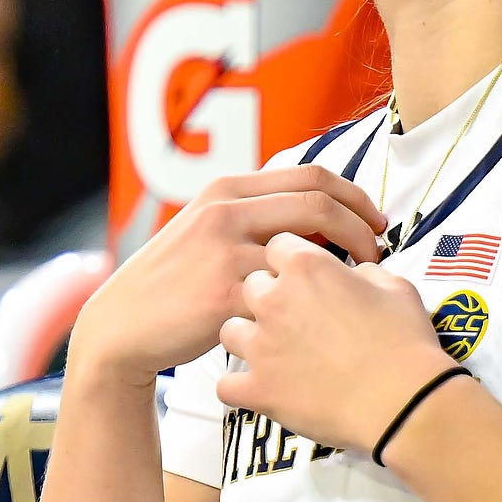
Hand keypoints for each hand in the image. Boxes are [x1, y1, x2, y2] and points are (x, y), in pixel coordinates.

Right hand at [66, 169, 385, 382]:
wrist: (123, 326)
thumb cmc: (171, 283)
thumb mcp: (202, 230)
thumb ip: (250, 214)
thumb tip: (317, 216)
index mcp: (224, 190)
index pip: (311, 176)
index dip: (355, 197)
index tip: (375, 221)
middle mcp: (224, 213)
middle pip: (320, 204)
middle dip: (363, 227)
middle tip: (379, 252)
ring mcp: (223, 254)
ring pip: (309, 253)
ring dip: (345, 270)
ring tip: (355, 289)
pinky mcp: (224, 297)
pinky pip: (286, 297)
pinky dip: (313, 307)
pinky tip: (322, 321)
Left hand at [216, 234, 455, 454]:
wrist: (404, 402)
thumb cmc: (405, 342)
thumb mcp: (395, 287)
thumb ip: (364, 272)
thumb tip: (353, 274)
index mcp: (305, 267)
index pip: (276, 246)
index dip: (291, 260)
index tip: (304, 276)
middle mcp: (273, 300)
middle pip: (250, 285)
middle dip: (268, 297)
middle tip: (296, 316)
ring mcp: (260, 346)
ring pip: (230, 330)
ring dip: (249, 338)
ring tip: (275, 352)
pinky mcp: (257, 388)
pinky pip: (226, 385)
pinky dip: (240, 388)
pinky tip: (260, 388)